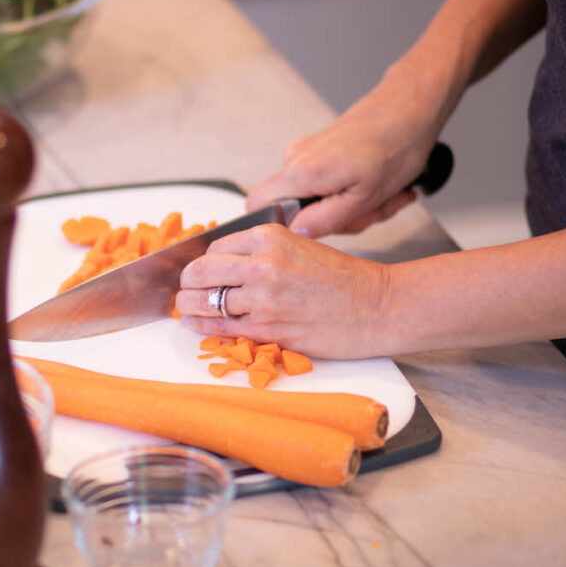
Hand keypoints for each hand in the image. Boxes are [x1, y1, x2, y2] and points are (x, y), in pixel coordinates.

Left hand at [175, 224, 391, 358]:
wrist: (378, 305)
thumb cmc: (343, 278)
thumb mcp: (298, 246)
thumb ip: (262, 251)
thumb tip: (225, 262)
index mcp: (268, 237)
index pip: (213, 249)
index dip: (204, 263)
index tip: (202, 273)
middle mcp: (261, 264)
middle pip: (199, 273)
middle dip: (188, 283)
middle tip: (187, 291)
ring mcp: (263, 298)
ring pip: (204, 301)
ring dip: (190, 307)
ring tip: (188, 309)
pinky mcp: (268, 329)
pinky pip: (220, 328)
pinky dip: (202, 327)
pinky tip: (196, 324)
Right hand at [246, 62, 444, 237]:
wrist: (410, 107)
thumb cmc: (397, 144)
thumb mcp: (365, 197)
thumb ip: (325, 220)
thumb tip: (296, 232)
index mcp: (300, 172)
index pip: (257, 208)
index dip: (284, 226)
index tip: (321, 227)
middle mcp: (294, 160)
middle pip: (294, 210)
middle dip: (336, 219)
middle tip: (369, 211)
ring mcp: (305, 154)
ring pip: (316, 200)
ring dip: (351, 207)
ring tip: (380, 195)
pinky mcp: (317, 151)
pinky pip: (326, 185)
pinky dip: (352, 192)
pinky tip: (375, 185)